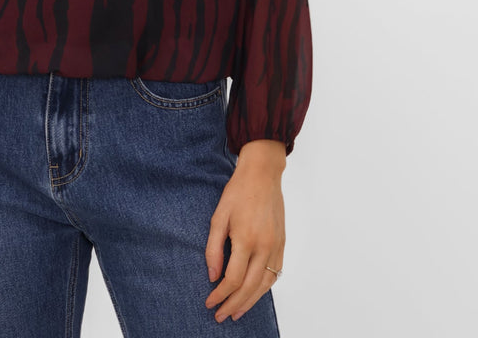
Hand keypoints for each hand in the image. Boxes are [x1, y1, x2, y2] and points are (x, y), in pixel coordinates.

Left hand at [204, 140, 285, 322]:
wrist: (263, 175)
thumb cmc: (238, 192)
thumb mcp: (218, 217)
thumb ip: (213, 248)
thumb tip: (212, 276)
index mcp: (246, 240)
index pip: (233, 279)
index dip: (220, 294)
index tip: (209, 302)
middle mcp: (265, 247)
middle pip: (250, 287)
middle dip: (234, 304)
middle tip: (220, 316)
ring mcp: (276, 246)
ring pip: (265, 284)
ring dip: (251, 301)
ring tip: (237, 312)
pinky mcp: (282, 243)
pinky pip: (275, 273)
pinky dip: (264, 288)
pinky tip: (255, 293)